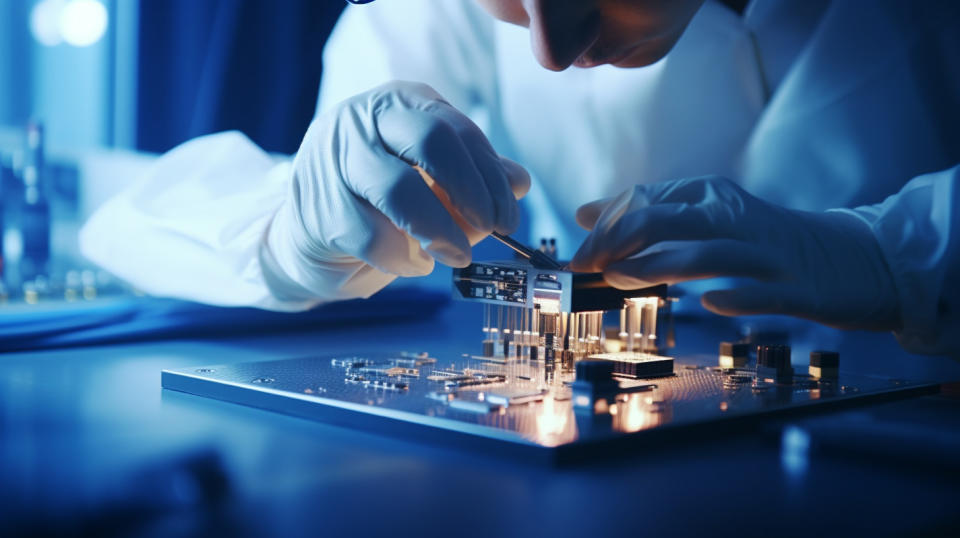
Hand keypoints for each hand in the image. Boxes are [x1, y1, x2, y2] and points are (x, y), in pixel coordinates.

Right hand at [264, 81, 529, 300]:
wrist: (308, 230)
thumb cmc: (380, 200)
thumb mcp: (432, 180)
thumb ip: (475, 177)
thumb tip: (519, 182)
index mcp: (402, 103)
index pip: (459, 131)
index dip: (491, 177)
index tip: (508, 217)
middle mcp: (364, 118)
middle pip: (431, 141)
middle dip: (471, 191)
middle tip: (491, 228)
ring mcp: (335, 159)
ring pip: (400, 190)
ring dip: (440, 231)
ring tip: (457, 256)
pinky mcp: (318, 205)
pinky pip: (373, 237)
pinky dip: (403, 259)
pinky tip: (411, 263)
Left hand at [569, 176, 900, 330]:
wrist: (851, 258)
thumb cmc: (762, 241)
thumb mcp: (704, 216)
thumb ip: (646, 213)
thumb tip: (585, 212)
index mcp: (710, 195)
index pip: (645, 200)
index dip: (606, 226)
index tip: (577, 254)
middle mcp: (734, 216)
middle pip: (666, 218)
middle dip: (617, 241)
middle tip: (585, 267)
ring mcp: (765, 252)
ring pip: (707, 253)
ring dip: (657, 265)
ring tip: (618, 279)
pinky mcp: (797, 288)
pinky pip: (763, 293)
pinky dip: (736, 297)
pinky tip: (711, 304)